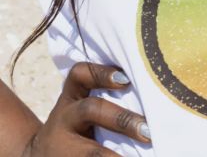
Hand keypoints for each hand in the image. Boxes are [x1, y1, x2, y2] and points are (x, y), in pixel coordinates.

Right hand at [22, 62, 150, 155]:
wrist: (40, 156)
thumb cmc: (75, 125)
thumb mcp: (79, 107)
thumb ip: (105, 98)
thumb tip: (152, 96)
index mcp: (71, 97)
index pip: (80, 75)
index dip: (102, 73)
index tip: (125, 79)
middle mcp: (65, 117)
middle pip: (91, 110)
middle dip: (122, 120)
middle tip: (148, 131)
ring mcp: (64, 145)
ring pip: (90, 151)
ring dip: (115, 156)